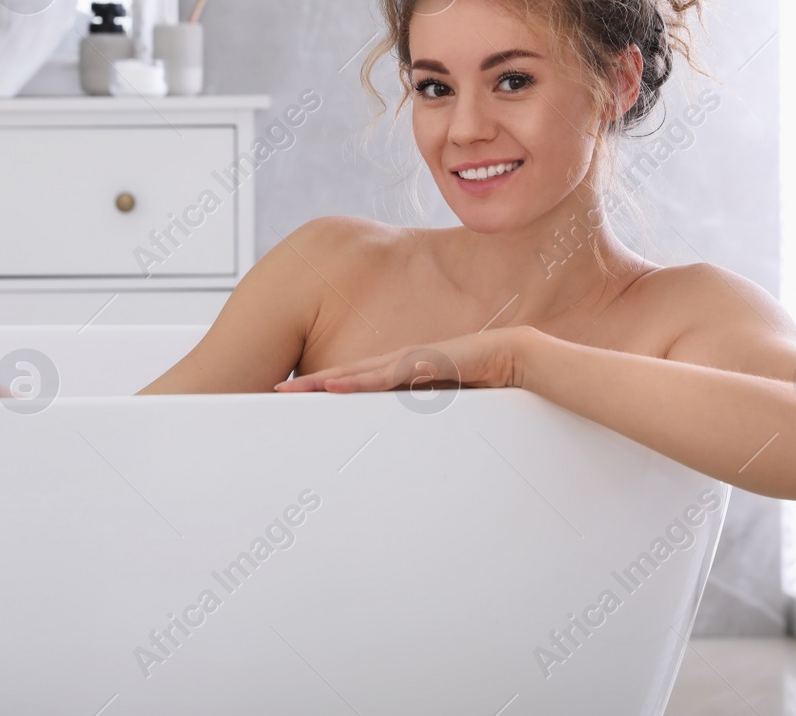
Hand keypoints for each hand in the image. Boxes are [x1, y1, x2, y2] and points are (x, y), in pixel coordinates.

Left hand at [273, 327, 535, 393]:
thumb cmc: (484, 379)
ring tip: (295, 390)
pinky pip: (386, 375)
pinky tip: (336, 385)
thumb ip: (423, 413)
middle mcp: (401, 364)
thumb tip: (403, 437)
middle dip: (312, 384)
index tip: (297, 396)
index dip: (325, 388)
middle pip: (347, 375)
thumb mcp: (445, 403)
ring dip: (325, 382)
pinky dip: (358, 381)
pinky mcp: (425, 363)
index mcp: (403, 373)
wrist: (517, 357)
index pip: (356, 381)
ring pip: (358, 373)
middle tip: (278, 392)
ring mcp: (411, 361)